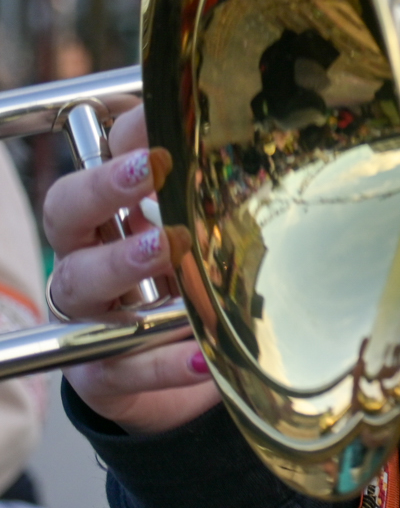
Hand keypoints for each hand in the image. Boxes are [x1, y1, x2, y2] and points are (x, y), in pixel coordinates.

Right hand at [43, 106, 217, 433]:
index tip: (161, 135)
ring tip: (166, 247)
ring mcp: (87, 316)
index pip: (96, 168)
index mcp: (106, 221)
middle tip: (151, 170)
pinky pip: (122, 366)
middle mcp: (85, 260)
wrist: (188, 367)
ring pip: (81, 282)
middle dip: (104, 187)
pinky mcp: (102, 372)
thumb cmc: (192, 284)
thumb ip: (205, 192)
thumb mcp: (203, 236)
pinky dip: (161, 361)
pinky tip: (198, 353)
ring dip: (122, 261)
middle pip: (66, 212)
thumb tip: (224, 136)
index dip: (120, 147)